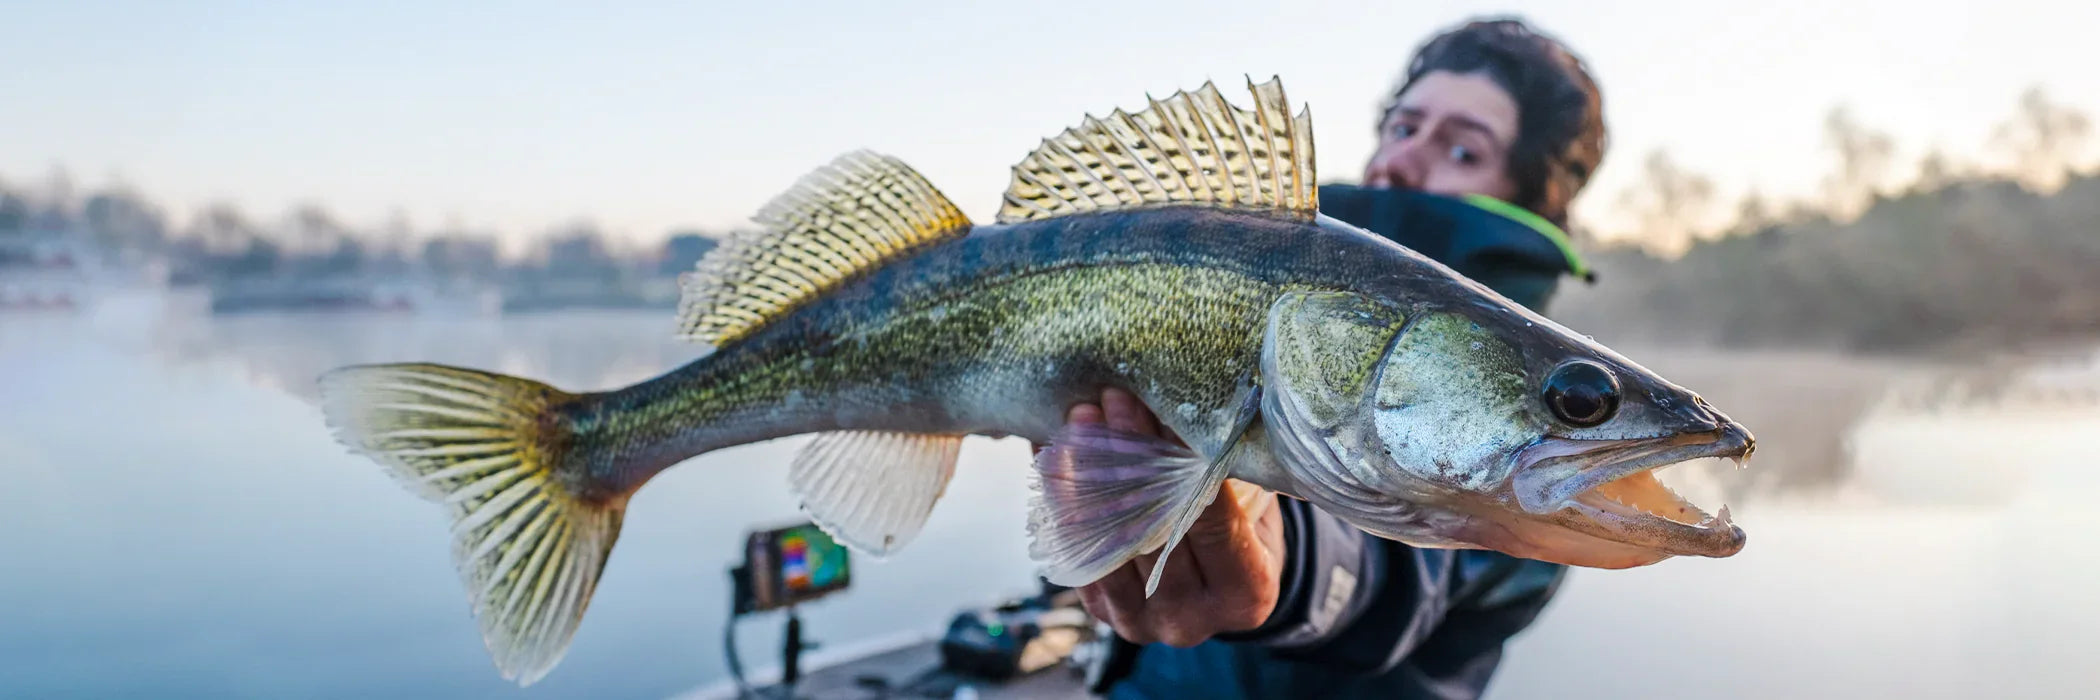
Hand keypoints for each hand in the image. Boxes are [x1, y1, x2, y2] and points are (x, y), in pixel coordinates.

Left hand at [1050, 387, 1287, 646]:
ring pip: (1104, 540)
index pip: (1213, 524)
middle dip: (1129, 455)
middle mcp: (1191, 618)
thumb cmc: (1247, 521)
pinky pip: (1072, 547)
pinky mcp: (1099, 608)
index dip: (1185, 464)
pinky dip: (1060, 494)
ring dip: (1085, 470)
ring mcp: (1139, 620)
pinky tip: (1054, 445)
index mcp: (1246, 595)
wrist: (1219, 574)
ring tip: (1081, 415)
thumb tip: (1188, 403)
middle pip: (1151, 530)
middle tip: (1114, 398)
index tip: (1165, 408)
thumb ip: (1225, 468)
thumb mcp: (1255, 496)